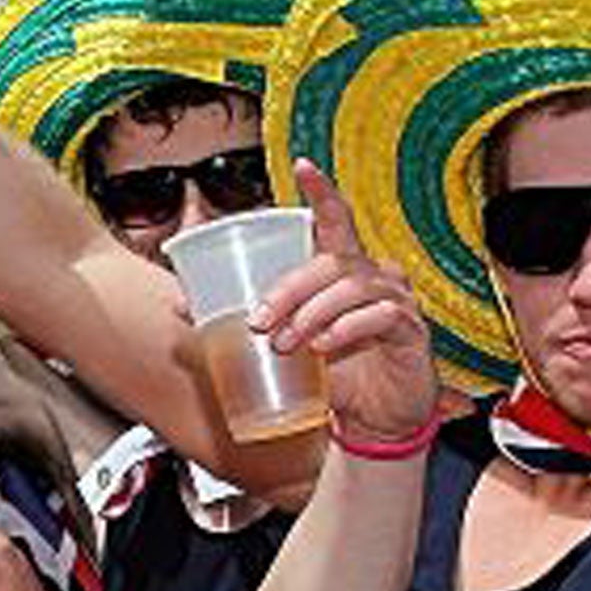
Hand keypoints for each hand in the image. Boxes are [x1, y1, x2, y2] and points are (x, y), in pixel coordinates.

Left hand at [248, 161, 436, 445]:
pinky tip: (325, 347)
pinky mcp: (409, 329)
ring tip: (285, 344)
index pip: (335, 220)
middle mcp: (374, 276)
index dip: (321, 192)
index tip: (302, 166)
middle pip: (328, 262)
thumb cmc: (333, 376)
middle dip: (286, 290)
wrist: (375, 424)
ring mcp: (396, 299)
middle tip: (258, 322)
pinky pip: (379, 316)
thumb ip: (243, 321)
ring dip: (310, 314)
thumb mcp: (285, 346)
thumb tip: (180, 305)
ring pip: (350, 288)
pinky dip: (346, 330)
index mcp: (342, 271)